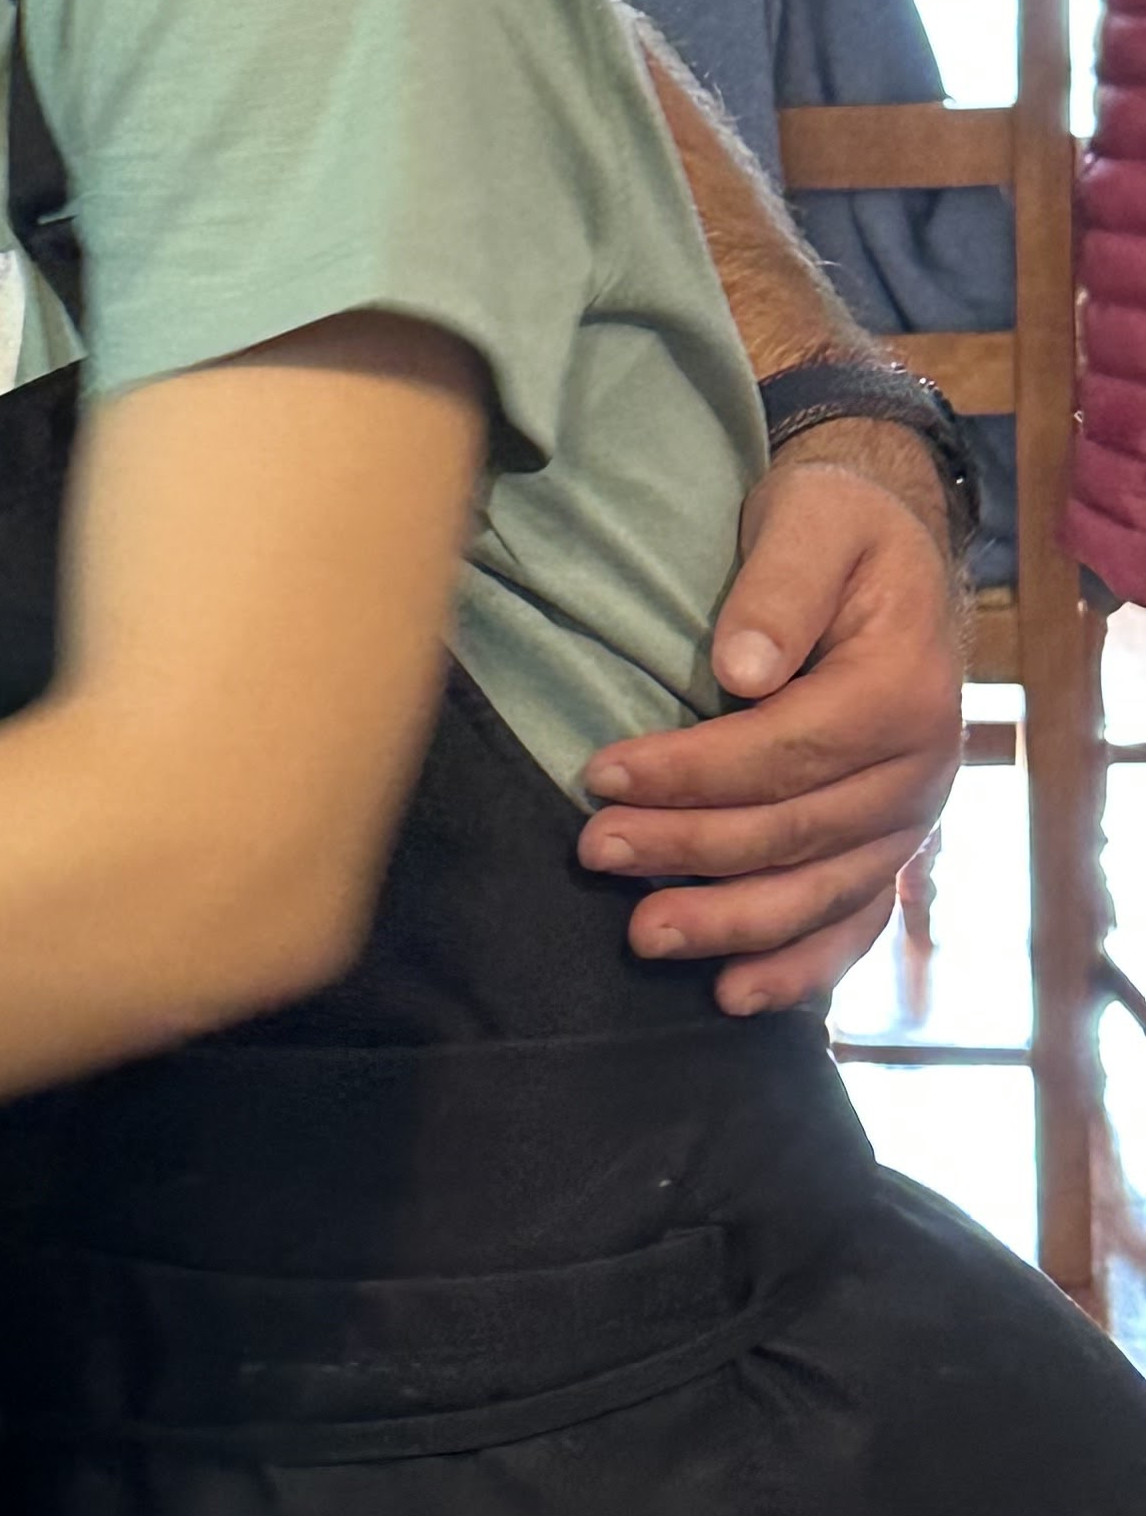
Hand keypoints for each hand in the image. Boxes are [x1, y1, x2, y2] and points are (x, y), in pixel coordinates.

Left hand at [578, 421, 961, 1016]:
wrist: (894, 552)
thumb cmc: (837, 529)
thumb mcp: (812, 521)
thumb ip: (780, 588)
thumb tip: (743, 668)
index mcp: (902, 690)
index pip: (784, 751)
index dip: (691, 771)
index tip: (601, 774)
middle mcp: (922, 770)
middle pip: (793, 830)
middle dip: (687, 848)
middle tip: (593, 852)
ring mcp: (911, 820)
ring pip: (818, 892)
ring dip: (730, 924)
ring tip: (643, 936)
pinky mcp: (891, 847)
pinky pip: (853, 922)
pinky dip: (799, 967)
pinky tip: (734, 994)